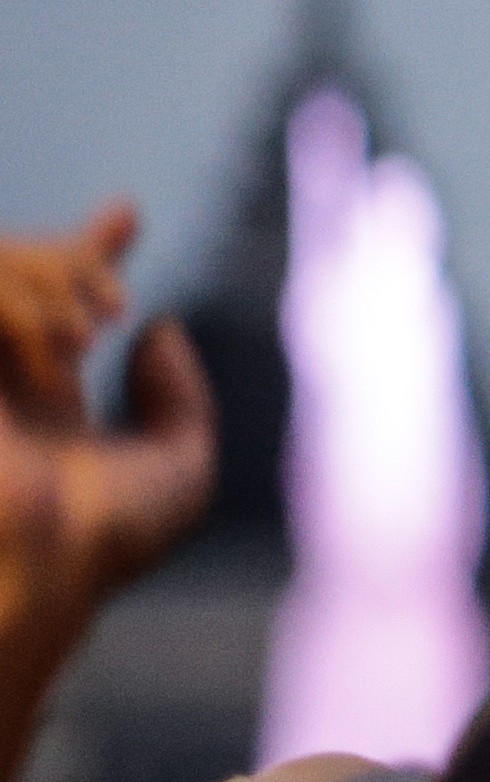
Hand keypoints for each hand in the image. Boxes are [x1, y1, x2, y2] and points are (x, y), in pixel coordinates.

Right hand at [0, 203, 216, 656]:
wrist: (38, 565)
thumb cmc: (105, 536)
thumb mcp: (179, 467)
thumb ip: (181, 398)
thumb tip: (161, 329)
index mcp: (46, 400)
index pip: (58, 304)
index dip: (89, 252)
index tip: (126, 216)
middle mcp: (2, 379)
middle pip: (26, 267)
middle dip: (74, 259)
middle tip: (114, 304)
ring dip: (51, 278)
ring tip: (93, 328)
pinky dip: (21, 299)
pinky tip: (62, 343)